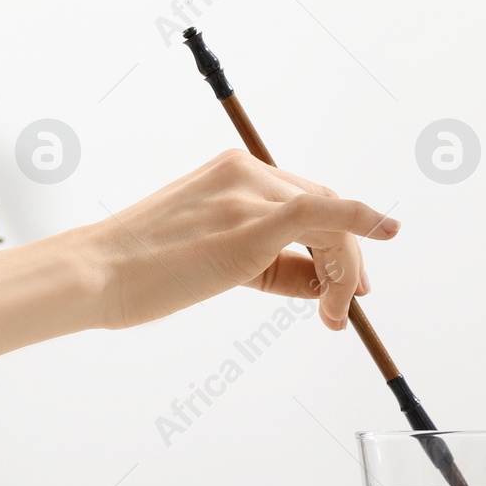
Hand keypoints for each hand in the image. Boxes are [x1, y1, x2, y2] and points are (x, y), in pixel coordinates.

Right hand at [90, 149, 398, 330]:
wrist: (98, 274)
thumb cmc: (138, 271)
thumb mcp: (211, 258)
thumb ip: (268, 262)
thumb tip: (322, 284)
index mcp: (231, 172)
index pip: (302, 201)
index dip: (331, 241)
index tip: (337, 283)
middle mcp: (244, 173)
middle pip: (324, 211)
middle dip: (344, 259)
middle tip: (346, 303)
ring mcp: (248, 195)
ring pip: (328, 224)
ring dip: (344, 270)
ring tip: (333, 313)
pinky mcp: (251, 224)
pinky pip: (324, 213)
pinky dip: (361, 220)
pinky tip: (388, 233)